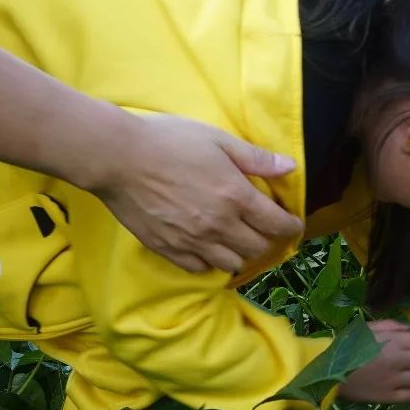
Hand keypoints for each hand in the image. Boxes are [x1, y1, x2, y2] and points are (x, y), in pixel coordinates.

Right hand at [92, 113, 300, 274]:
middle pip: (257, 248)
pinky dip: (209, 261)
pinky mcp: (169, 250)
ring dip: (239, 253)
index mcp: (236, 196)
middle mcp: (219, 225)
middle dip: (266, 239)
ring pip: (231, 263)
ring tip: (235, 238)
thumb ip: (255, 158)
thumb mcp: (217, 140)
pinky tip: (206, 246)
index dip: (291, 226)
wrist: (117, 158)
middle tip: (261, 228)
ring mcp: (193, 241)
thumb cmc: (168, 141)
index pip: (277, 224)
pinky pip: (200, 268)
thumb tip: (290, 167)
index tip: (292, 224)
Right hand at [338, 319, 409, 402]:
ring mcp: (393, 380)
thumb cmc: (347, 346)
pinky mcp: (388, 396)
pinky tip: (402, 386)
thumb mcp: (368, 329)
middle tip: (409, 360)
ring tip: (407, 374)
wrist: (329, 370)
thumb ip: (391, 326)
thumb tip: (409, 331)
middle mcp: (397, 361)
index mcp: (392, 342)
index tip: (409, 346)